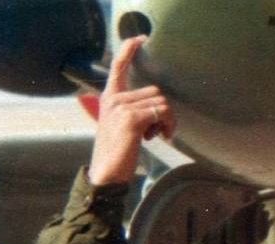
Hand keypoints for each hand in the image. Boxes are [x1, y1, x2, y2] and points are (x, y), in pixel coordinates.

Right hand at [88, 35, 175, 185]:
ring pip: (162, 103)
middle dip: (164, 112)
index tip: (141, 38)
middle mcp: (113, 98)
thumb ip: (134, 108)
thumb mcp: (122, 124)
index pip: (118, 66)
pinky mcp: (131, 118)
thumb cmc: (119, 151)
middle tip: (158, 131)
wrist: (107, 174)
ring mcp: (121, 107)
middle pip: (156, 92)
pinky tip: (157, 138)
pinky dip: (167, 126)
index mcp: (110, 97)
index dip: (129, 49)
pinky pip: (162, 113)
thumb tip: (159, 103)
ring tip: (155, 136)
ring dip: (167, 121)